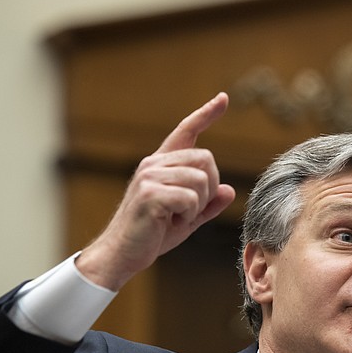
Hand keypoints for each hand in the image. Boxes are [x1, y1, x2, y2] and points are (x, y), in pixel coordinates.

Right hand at [76, 92, 235, 289]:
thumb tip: (228, 190)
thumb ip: (208, 203)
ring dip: (198, 204)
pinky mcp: (150, 193)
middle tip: (190, 210)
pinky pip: (191, 199)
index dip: (206, 114)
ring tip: (178, 217)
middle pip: (206, 159)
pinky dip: (189, 215)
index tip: (223, 98)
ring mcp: (150, 176)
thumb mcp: (187, 217)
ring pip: (201, 179)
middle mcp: (154, 164)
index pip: (186, 131)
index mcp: (161, 164)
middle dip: (208, 187)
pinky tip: (171, 222)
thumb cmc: (152, 235)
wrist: (123, 254)